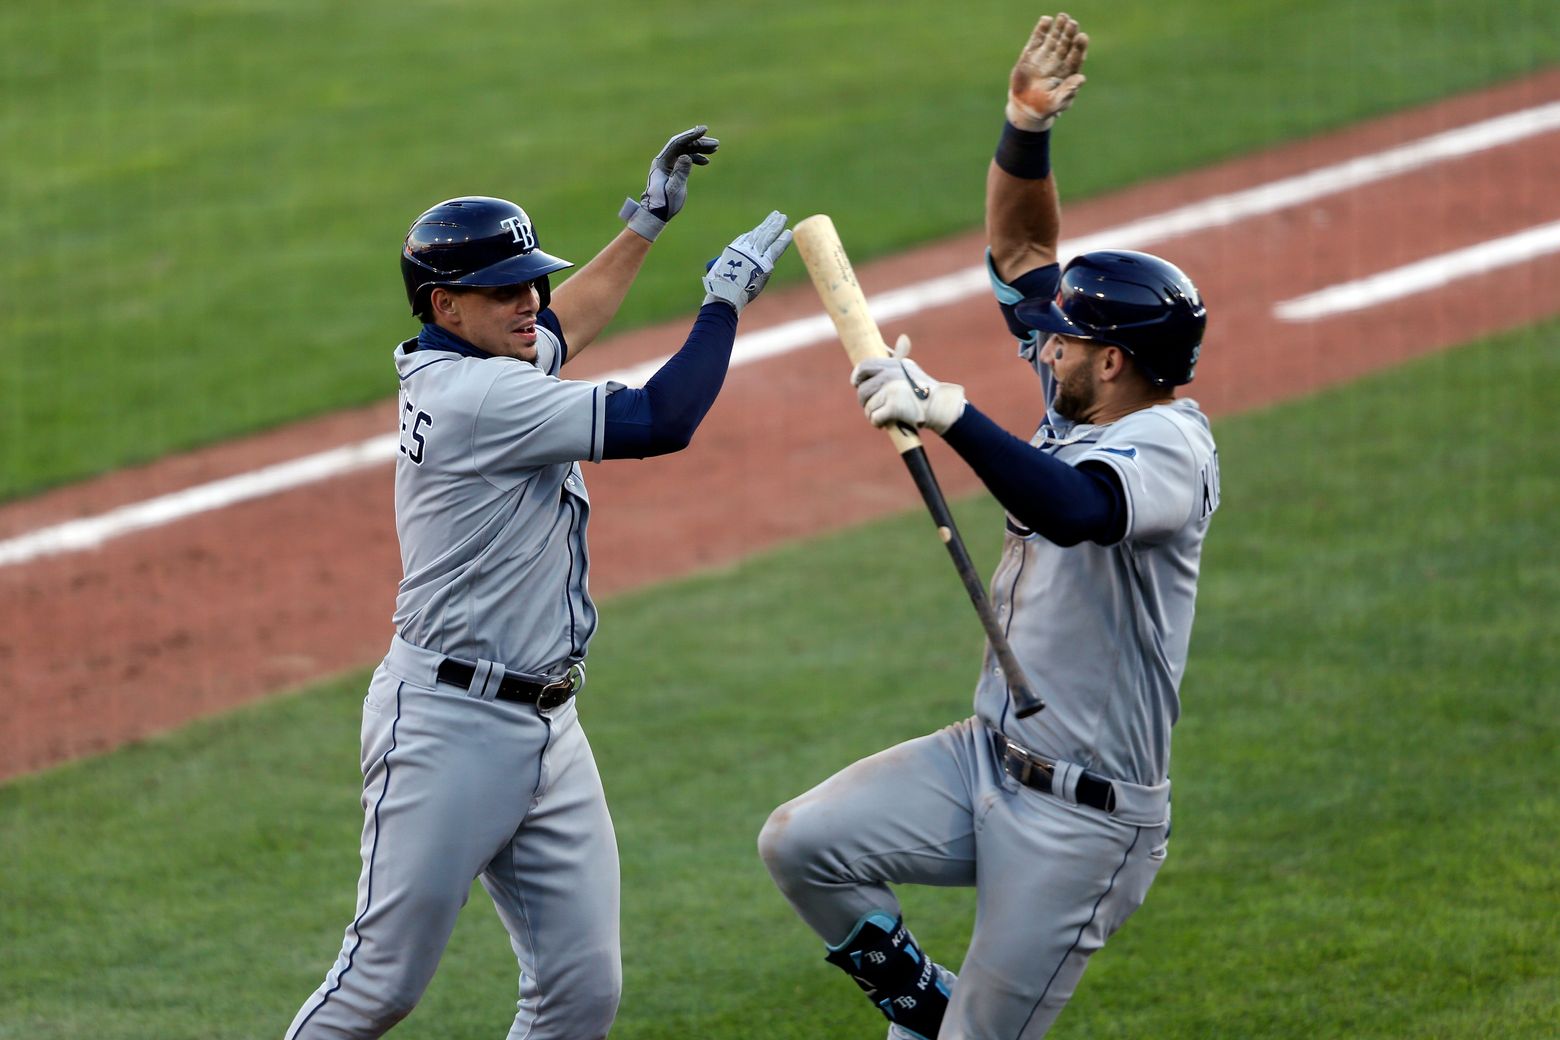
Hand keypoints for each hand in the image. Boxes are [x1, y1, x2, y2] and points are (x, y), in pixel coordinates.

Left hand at [620, 125, 719, 240]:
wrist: (655, 214)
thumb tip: (687, 157)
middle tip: (716, 143)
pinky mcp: (673, 171)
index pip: (678, 143)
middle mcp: (664, 160)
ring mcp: (668, 165)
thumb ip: (680, 173)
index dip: (691, 136)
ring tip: (715, 149)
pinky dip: (696, 158)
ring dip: (700, 149)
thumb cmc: (663, 203)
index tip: (704, 130)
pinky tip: (706, 161)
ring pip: (686, 151)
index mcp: (662, 162)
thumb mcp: (673, 189)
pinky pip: (685, 159)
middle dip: (699, 142)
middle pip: (683, 145)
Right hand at [701, 211, 792, 313]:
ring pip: (768, 236)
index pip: (745, 238)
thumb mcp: (718, 271)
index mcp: (733, 251)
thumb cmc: (719, 288)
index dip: (754, 233)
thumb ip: (724, 265)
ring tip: (783, 217)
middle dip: (768, 223)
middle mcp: (744, 249)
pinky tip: (789, 232)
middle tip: (776, 214)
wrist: (725, 294)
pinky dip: (783, 240)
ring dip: (776, 225)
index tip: (759, 228)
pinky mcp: (764, 263)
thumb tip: (723, 265)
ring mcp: (755, 255)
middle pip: (759, 233)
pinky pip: (776, 248)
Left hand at [850, 335, 966, 432]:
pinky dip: (877, 423)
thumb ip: (896, 358)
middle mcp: (891, 375)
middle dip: (865, 401)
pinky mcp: (893, 407)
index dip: (857, 375)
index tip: (856, 383)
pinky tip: (884, 424)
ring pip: (868, 406)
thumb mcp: (910, 369)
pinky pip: (874, 417)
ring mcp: (891, 391)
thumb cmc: (924, 390)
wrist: (940, 408)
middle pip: (863, 390)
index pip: (865, 365)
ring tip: (883, 416)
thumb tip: (886, 346)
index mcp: (893, 365)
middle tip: (874, 407)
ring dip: (872, 414)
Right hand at [1007, 12, 1087, 131]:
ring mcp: (1045, 56)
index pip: (1076, 56)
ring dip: (1058, 28)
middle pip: (1066, 44)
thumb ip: (1068, 91)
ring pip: (1054, 38)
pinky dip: (1041, 30)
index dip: (1079, 47)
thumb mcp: (1056, 103)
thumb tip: (1081, 79)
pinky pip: (1037, 39)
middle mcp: (1058, 61)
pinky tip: (1046, 20)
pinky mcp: (1031, 54)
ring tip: (1063, 17)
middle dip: (1070, 33)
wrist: (1025, 107)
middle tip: (1073, 23)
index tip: (1082, 37)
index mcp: (1068, 72)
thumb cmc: (1044, 107)